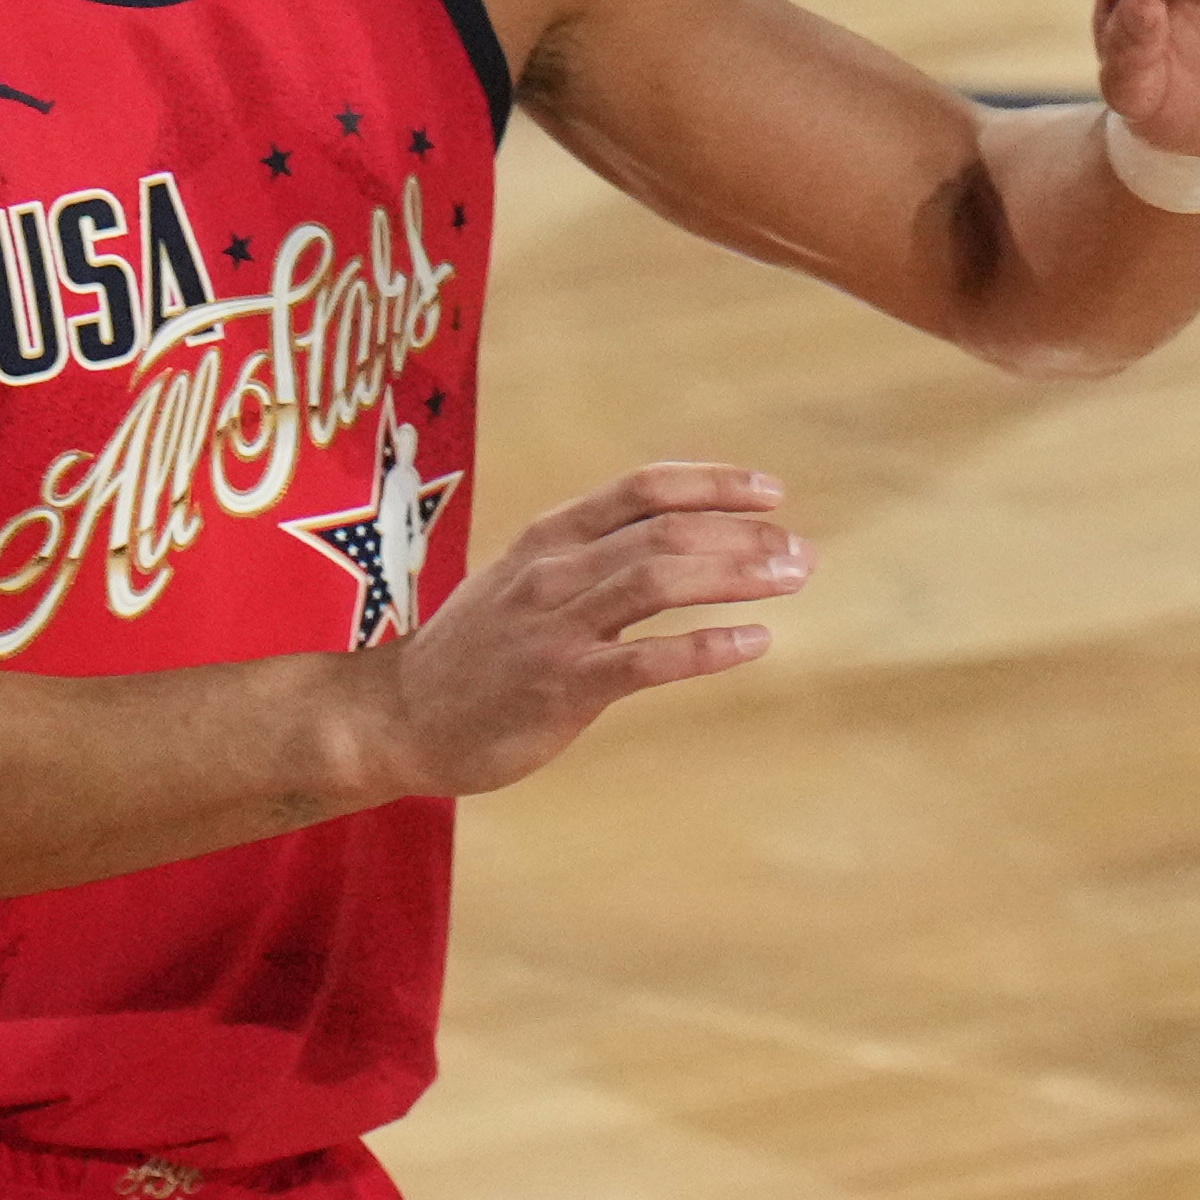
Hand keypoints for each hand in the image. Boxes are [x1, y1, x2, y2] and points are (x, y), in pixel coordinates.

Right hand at [362, 459, 808, 796]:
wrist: (398, 717)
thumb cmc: (473, 650)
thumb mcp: (521, 576)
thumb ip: (588, 553)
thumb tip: (673, 534)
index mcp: (551, 537)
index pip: (645, 487)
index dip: (715, 482)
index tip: (772, 492)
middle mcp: (557, 570)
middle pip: (667, 530)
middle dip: (744, 533)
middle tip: (801, 550)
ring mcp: (558, 627)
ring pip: (662, 579)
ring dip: (738, 574)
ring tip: (792, 579)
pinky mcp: (563, 685)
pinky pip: (648, 658)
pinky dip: (708, 646)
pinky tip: (753, 642)